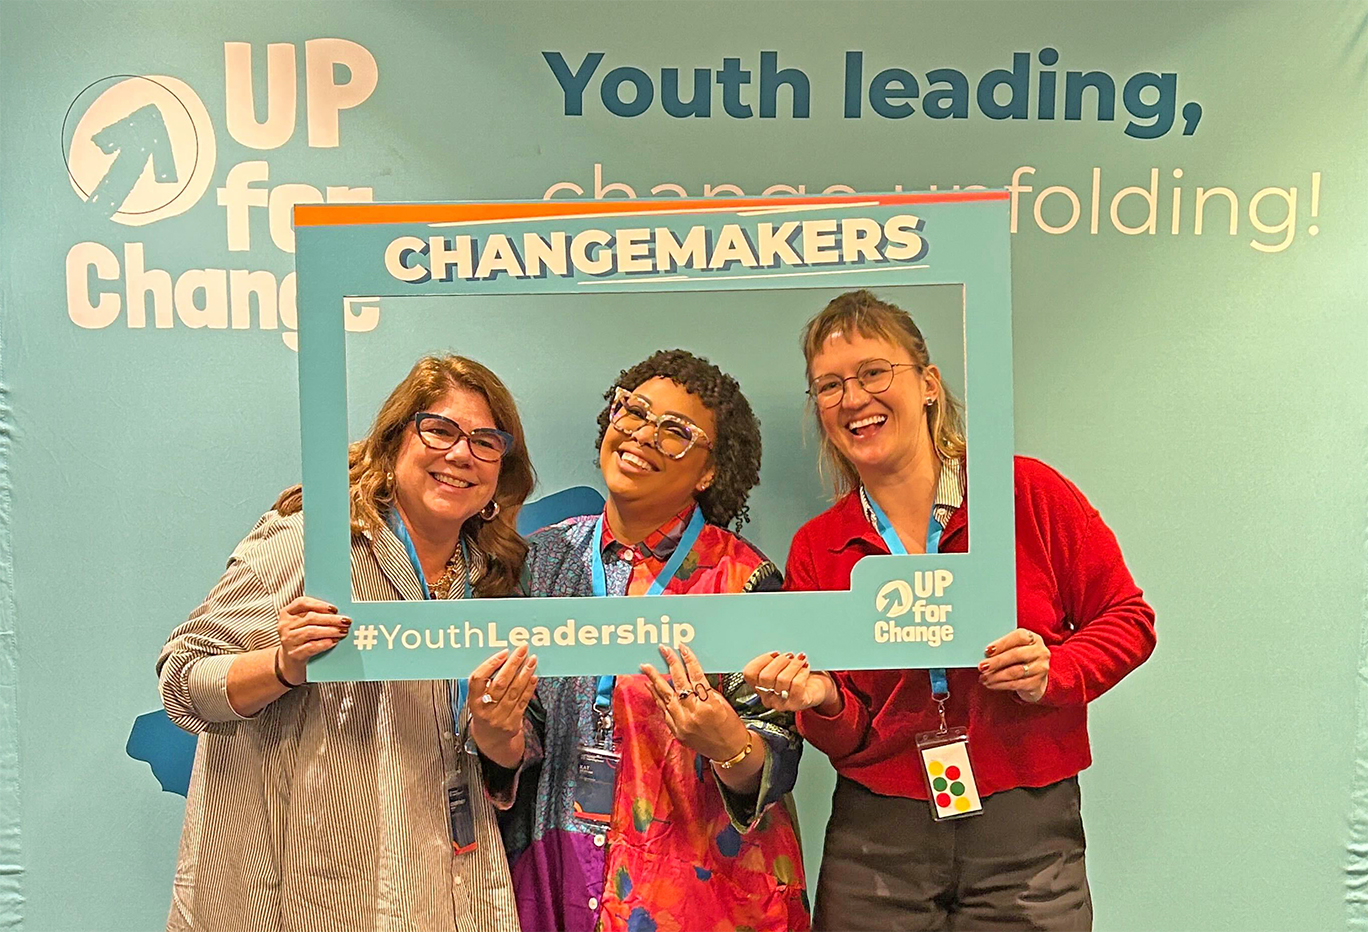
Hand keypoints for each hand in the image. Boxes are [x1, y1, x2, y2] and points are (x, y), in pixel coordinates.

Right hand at [276, 595, 350, 683]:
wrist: (290, 659)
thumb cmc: (301, 636)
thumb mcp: (303, 623)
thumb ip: (317, 615)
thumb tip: (338, 613)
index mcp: (287, 612)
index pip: (302, 603)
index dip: (319, 604)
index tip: (335, 608)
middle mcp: (285, 625)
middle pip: (310, 618)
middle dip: (331, 619)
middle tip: (346, 621)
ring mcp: (288, 640)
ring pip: (311, 632)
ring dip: (330, 631)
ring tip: (343, 631)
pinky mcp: (293, 653)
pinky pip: (310, 647)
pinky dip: (323, 644)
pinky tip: (334, 641)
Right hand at [468, 645, 537, 767]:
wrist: (490, 740)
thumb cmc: (484, 712)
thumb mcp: (477, 700)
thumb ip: (484, 683)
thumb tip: (503, 658)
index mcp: (472, 701)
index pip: (477, 680)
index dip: (490, 665)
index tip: (503, 653)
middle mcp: (485, 710)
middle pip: (499, 683)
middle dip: (513, 664)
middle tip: (522, 650)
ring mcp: (499, 718)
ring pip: (514, 692)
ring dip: (525, 673)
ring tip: (532, 660)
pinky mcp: (512, 724)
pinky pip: (523, 702)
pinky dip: (529, 688)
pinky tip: (533, 677)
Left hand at [640, 645, 748, 762]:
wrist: (730, 751)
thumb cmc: (731, 726)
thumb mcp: (722, 703)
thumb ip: (705, 690)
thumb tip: (691, 676)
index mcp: (708, 704)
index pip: (695, 676)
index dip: (688, 660)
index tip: (681, 647)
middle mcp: (693, 713)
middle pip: (678, 683)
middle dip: (670, 664)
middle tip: (663, 650)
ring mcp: (682, 724)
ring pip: (665, 697)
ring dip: (655, 680)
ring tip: (646, 667)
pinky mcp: (676, 731)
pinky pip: (663, 710)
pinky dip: (656, 697)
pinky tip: (651, 687)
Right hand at [742, 651, 834, 712]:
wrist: (818, 689)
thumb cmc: (799, 675)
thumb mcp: (783, 666)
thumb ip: (773, 660)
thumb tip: (774, 650)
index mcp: (759, 686)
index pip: (749, 674)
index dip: (761, 660)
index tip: (774, 653)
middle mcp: (768, 697)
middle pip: (765, 677)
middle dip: (779, 661)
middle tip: (789, 655)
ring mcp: (782, 703)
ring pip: (782, 680)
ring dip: (793, 665)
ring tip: (800, 659)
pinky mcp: (797, 704)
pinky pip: (796, 685)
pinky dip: (802, 672)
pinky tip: (805, 667)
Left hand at [980, 628, 1049, 702]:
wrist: (1035, 678)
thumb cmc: (1020, 659)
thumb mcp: (1015, 649)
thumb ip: (1003, 648)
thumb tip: (984, 654)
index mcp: (1033, 638)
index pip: (1019, 636)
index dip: (1002, 643)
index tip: (987, 650)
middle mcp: (1040, 651)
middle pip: (1016, 654)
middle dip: (996, 661)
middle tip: (982, 666)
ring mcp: (1040, 668)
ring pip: (1016, 671)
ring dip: (996, 676)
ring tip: (984, 677)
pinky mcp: (1037, 683)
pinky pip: (1016, 684)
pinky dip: (1001, 685)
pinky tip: (991, 684)